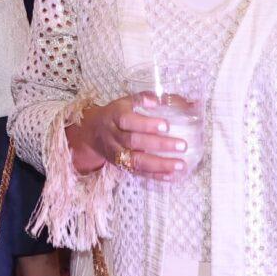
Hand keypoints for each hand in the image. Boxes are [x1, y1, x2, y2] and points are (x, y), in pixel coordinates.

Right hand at [64, 93, 193, 180]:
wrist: (92, 133)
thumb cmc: (117, 114)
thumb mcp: (126, 101)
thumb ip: (149, 99)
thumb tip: (184, 102)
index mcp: (115, 116)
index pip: (128, 120)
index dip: (146, 124)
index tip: (166, 125)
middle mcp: (113, 136)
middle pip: (134, 142)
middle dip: (159, 144)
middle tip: (182, 145)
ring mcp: (116, 153)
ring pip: (136, 161)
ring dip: (159, 164)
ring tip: (181, 165)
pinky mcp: (120, 166)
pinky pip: (138, 173)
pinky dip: (155, 176)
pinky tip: (171, 176)